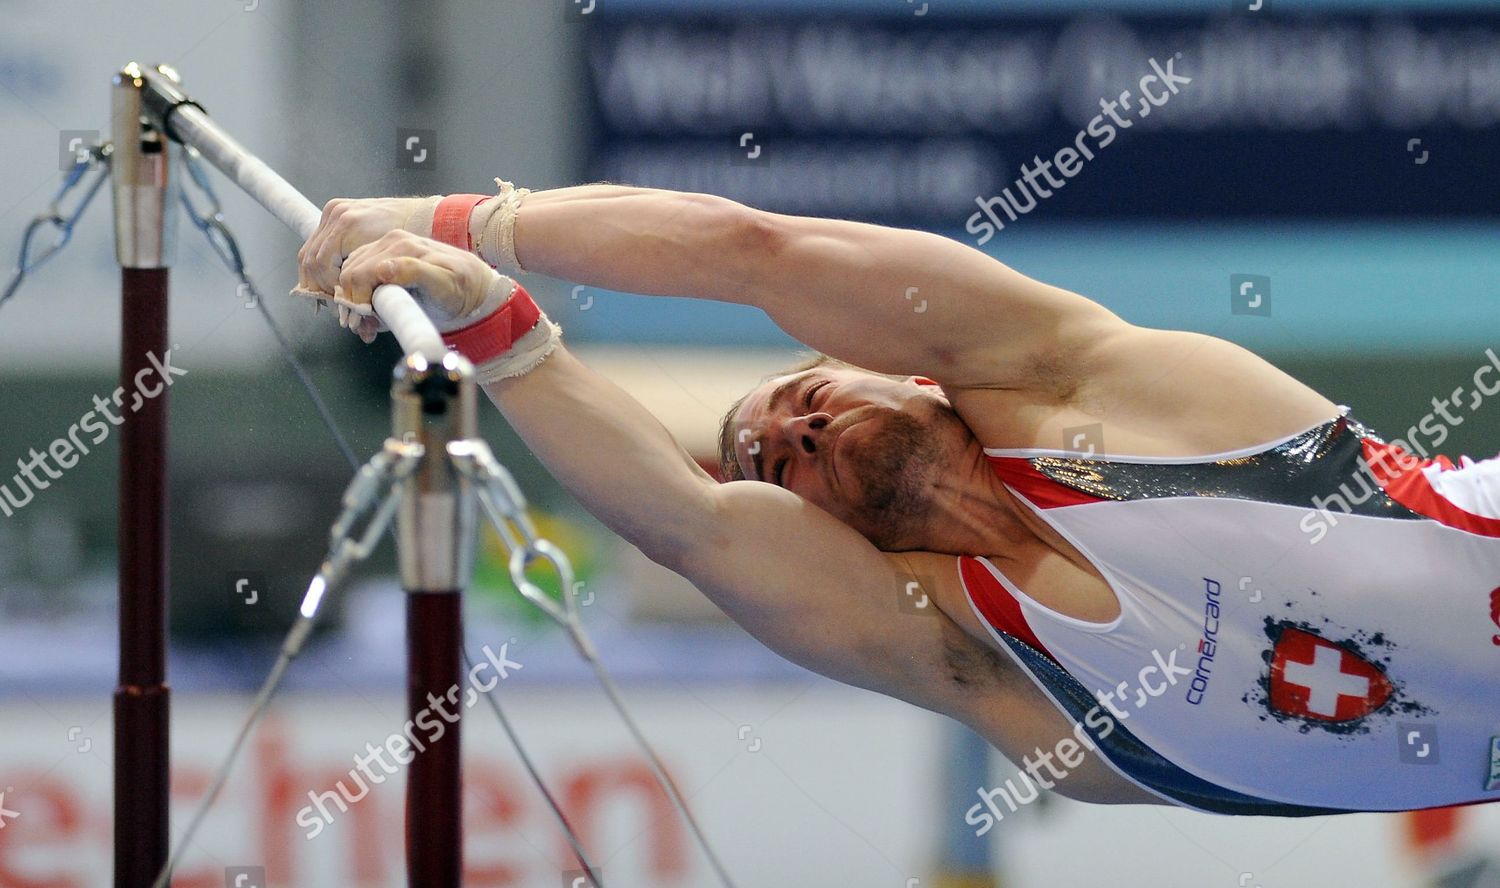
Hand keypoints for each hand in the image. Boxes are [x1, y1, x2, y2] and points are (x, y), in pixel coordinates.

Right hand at [296, 196, 439, 296]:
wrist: (426, 216)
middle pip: (311, 260)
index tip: (342, 308)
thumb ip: (374, 292)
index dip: (329, 292)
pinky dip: (321, 266)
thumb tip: (359, 322)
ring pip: (309, 253)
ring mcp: (335, 211)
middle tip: (336, 308)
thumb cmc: (415, 243)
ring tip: (334, 299)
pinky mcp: (336, 212)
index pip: (321, 267)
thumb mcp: (396, 268)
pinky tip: (333, 283)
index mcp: (349, 225)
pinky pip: (317, 243)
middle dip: (321, 288)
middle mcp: (338, 215)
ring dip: (317, 280)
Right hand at [336, 230, 503, 342]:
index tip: (365, 323)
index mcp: (401, 246)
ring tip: (370, 322)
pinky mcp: (386, 254)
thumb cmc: (462, 288)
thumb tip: (383, 268)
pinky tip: (372, 310)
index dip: (354, 302)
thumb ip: (415, 273)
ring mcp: (387, 246)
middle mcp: (391, 241)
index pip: (357, 273)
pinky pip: (358, 271)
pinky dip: (358, 294)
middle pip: (349, 273)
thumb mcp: (444, 284)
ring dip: (353, 301)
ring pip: (350, 273)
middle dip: (351, 304)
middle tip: (365, 327)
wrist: (475, 285)